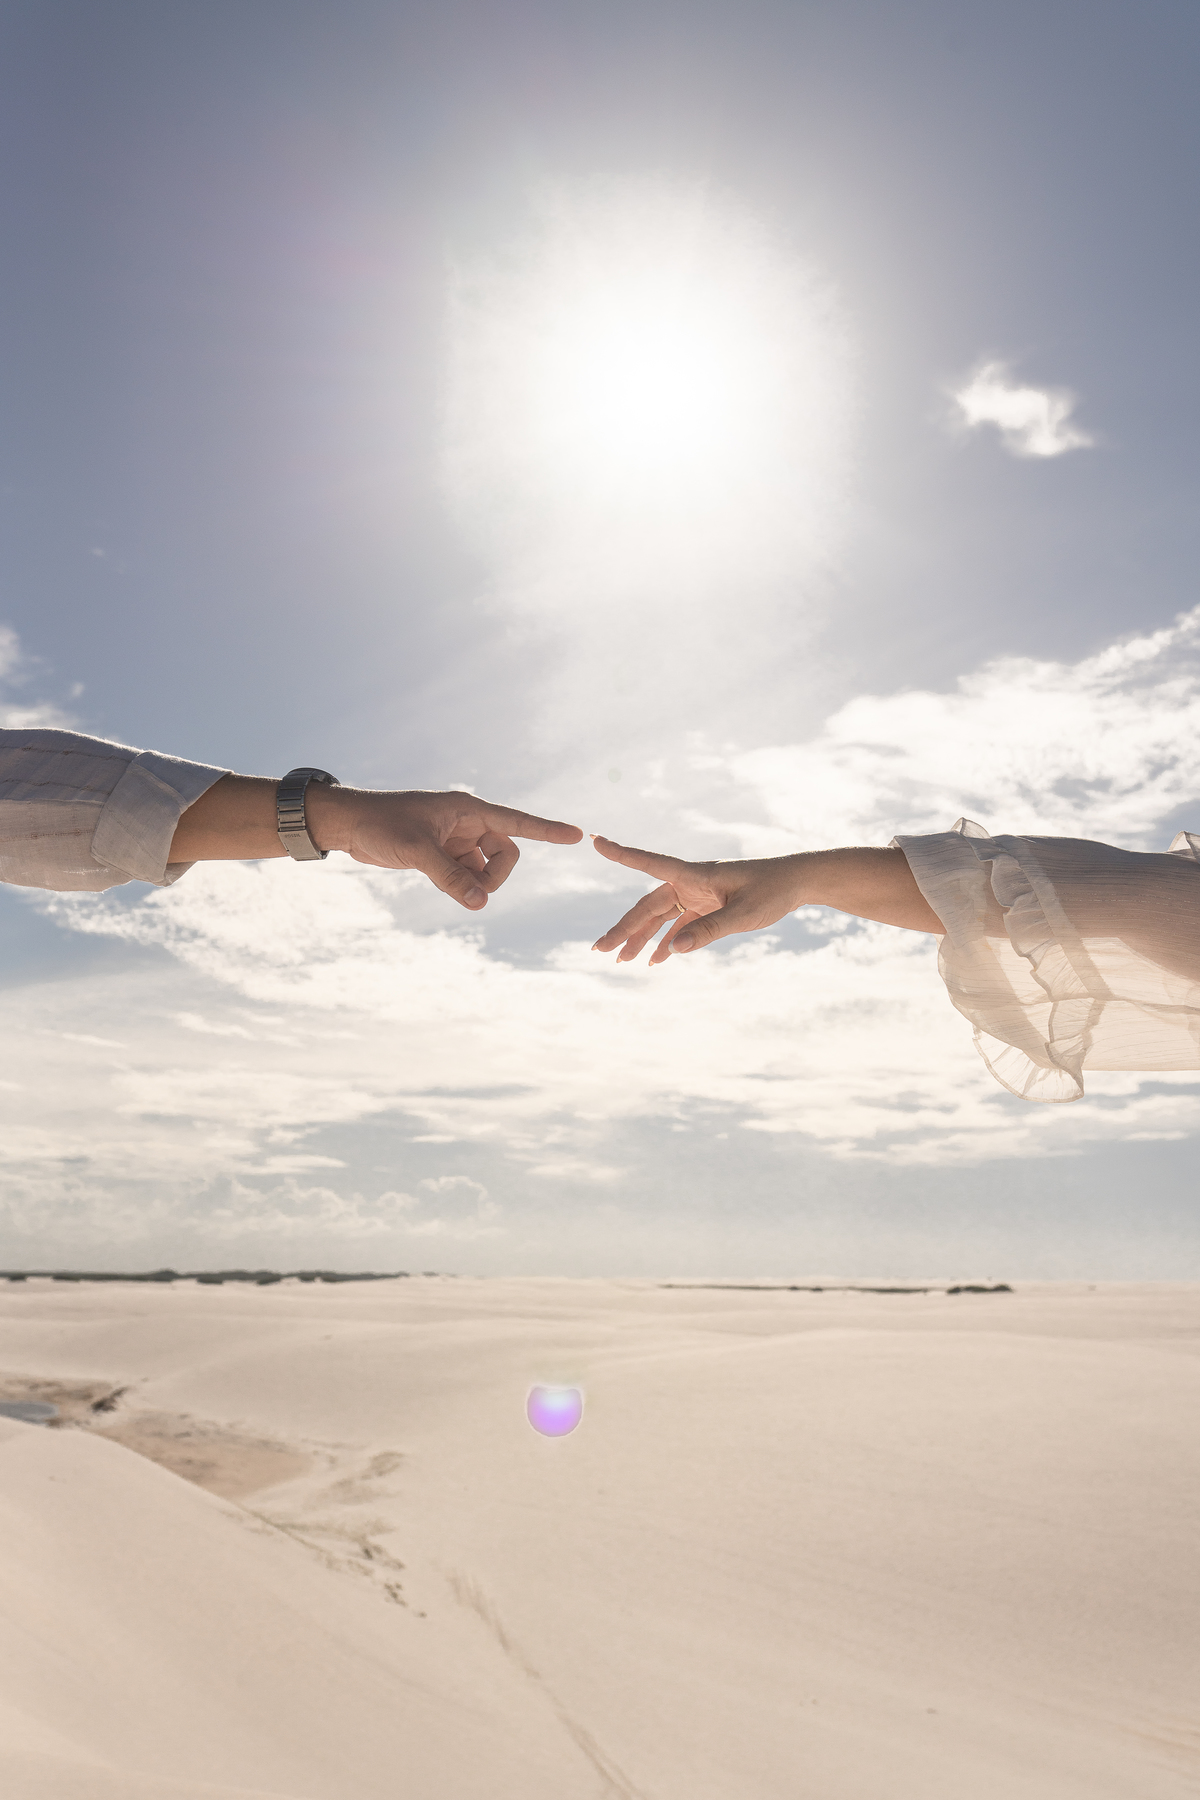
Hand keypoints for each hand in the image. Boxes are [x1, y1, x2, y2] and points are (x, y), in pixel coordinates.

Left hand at [312, 786, 582, 909]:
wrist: (350, 825)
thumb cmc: (381, 825)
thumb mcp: (417, 851)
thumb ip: (450, 878)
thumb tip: (481, 904)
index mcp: (468, 809)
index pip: (517, 821)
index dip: (548, 830)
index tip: (577, 835)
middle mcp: (467, 822)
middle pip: (506, 853)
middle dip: (495, 876)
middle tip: (472, 891)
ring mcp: (457, 839)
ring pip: (487, 867)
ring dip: (476, 883)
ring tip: (448, 885)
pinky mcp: (443, 854)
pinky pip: (468, 874)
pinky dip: (462, 885)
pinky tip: (441, 883)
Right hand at [590, 836, 940, 960]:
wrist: (797, 883)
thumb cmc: (773, 891)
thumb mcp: (744, 914)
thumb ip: (709, 931)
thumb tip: (671, 950)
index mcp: (696, 874)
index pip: (651, 863)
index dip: (622, 854)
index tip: (596, 841)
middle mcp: (690, 882)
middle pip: (647, 905)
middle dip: (623, 928)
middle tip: (599, 950)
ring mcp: (696, 895)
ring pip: (659, 917)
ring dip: (640, 938)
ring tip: (620, 961)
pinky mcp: (706, 907)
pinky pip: (678, 926)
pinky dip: (666, 942)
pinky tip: (653, 961)